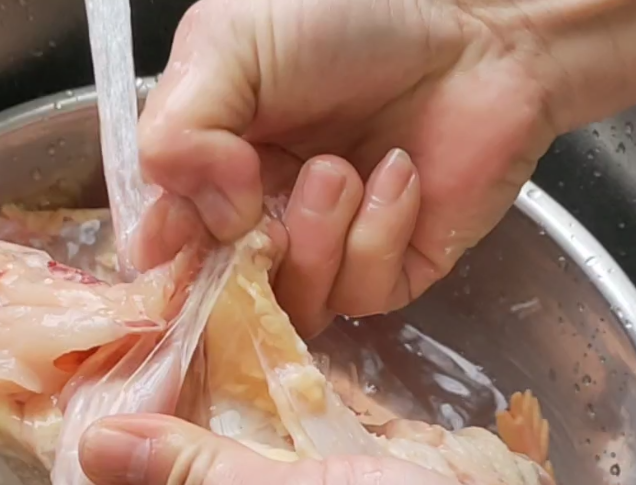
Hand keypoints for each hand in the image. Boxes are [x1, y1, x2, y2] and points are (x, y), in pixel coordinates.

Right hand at [130, 0, 558, 335]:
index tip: (173, 240)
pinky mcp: (394, 268)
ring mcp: (329, 247)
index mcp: (209, 165)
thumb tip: (187, 218)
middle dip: (235, 261)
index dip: (165, 257)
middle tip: (255, 212)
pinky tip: (396, 171)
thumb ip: (177, 129)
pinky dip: (376, 230)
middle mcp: (262, 215)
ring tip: (338, 170)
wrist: (471, 24)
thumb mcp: (229, 44)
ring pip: (291, 304)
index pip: (164, 245)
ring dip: (311, 238)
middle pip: (222, 295)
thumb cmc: (350, 16)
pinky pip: (362, 292)